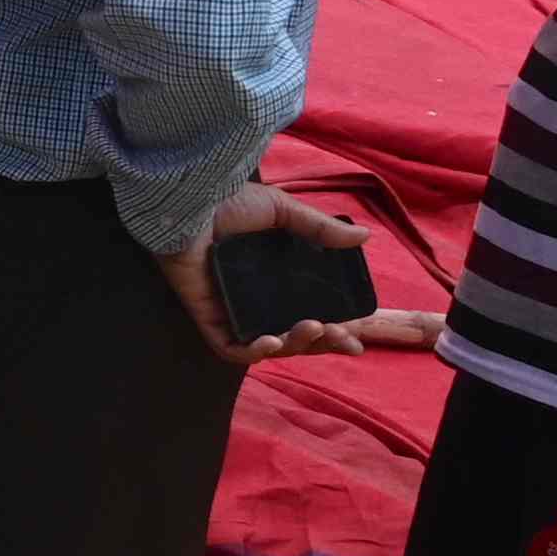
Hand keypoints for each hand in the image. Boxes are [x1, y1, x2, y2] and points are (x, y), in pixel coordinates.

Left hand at [160, 187, 374, 368]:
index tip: (356, 337)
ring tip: (313, 329)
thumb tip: (365, 237)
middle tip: (342, 337)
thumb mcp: (282, 212)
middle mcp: (257, 301)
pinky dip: (251, 352)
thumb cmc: (229, 202)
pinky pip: (229, 348)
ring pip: (267, 346)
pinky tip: (272, 343)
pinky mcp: (207, 317)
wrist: (190, 203)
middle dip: (322, 344)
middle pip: (294, 337)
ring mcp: (232, 311)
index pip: (311, 315)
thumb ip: (320, 229)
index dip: (334, 332)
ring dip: (294, 346)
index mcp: (277, 282)